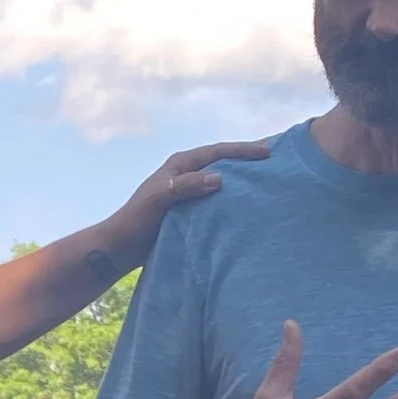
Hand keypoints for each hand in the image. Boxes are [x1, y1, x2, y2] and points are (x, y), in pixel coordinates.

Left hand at [87, 142, 271, 278]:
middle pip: (224, 161)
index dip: (243, 151)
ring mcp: (189, 192)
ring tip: (269, 179)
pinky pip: (218, 201)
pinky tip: (249, 206)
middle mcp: (187, 174)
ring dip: (243, 179)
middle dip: (248, 159)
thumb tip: (220, 178)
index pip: (218, 151)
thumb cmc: (136, 221)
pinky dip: (233, 200)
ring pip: (222, 180)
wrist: (121, 248)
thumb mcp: (159, 200)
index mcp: (180, 165)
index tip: (268, 152)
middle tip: (276, 158)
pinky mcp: (191, 211)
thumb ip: (186, 187)